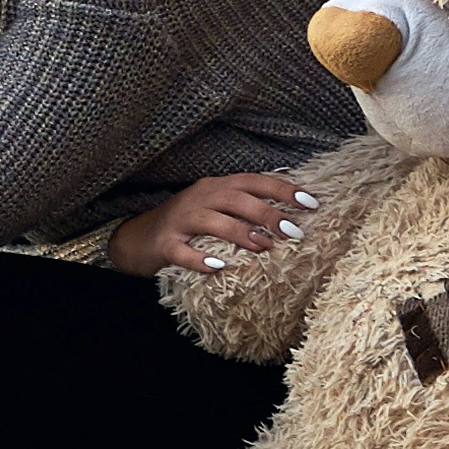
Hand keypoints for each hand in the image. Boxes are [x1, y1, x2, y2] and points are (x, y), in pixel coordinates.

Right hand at [113, 171, 325, 278]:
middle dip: (267, 213)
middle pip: (236, 199)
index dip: (283, 189)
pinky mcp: (165, 243)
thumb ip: (247, 200)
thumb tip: (291, 193)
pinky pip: (181, 251)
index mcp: (216, 186)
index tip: (311, 203)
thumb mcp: (217, 205)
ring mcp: (180, 220)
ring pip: (211, 221)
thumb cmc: (188, 223)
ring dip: (239, 232)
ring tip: (263, 246)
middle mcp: (199, 198)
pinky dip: (199, 259)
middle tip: (294, 230)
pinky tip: (217, 266)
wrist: (137, 237)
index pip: (254, 181)